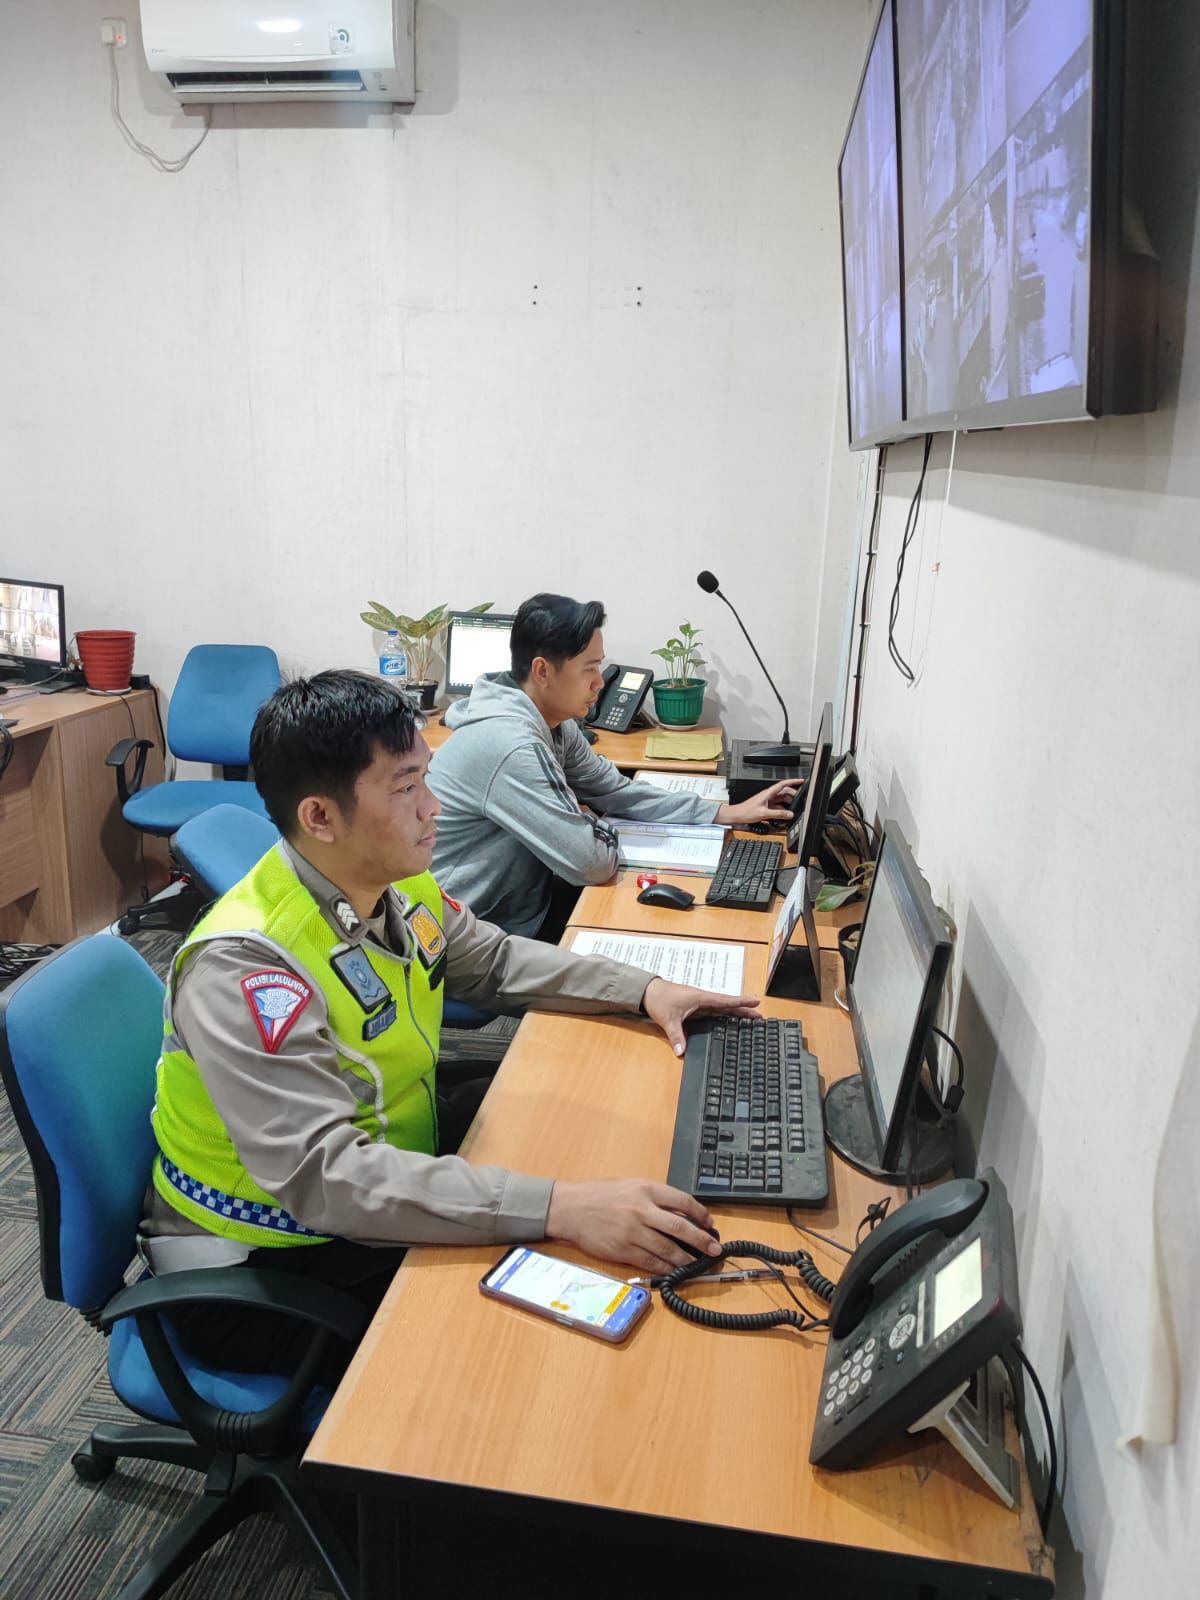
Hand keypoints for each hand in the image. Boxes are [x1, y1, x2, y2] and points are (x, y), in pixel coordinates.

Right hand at [545, 1179, 722, 1273]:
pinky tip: (674, 1271)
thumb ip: (654, 1198)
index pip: (683, 1201)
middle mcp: (642, 1209)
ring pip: (667, 1249)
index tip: (710, 1223)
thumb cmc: (600, 1195)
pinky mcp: (623, 1250)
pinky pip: (650, 1262)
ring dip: (685, 1260)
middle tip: (715, 1250)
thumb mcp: (630, 1186)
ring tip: (697, 1265)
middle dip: (701, 1240)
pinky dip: (665, 1269)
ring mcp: (633, 1232)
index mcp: (646, 1189)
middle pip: (681, 1227)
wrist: (570, 1208)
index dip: (701, 1214)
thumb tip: (680, 1213)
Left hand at [641, 976, 760, 1055]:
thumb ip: (676, 1036)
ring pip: (722, 1009)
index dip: (741, 1002)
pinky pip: (714, 1012)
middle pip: (728, 1006)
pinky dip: (724, 1015)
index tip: (756, 1003)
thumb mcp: (668, 1019)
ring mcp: (700, 1003)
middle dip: (744, 1010)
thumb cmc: (660, 999)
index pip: (726, 1001)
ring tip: (750, 1018)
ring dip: (735, 1012)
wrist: (648, 992)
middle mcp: (703, 1000)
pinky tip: (729, 1021)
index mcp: (701, 998)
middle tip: (760, 1016)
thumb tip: (682, 1052)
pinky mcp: (695, 1008)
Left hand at [716, 778, 797, 828]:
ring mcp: (767, 801)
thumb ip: (778, 814)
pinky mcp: (766, 806)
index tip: (801, 781)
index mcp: (768, 793)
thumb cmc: (746, 811)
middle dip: (793, 795)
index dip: (793, 781)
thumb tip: (790, 814)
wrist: (737, 815)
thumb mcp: (764, 813)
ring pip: (781, 799)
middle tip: (800, 800)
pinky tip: (785, 814)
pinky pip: (777, 806)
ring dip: (788, 803)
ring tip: (794, 808)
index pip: (783, 784)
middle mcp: (768, 795)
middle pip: (784, 792)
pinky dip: (782, 809)